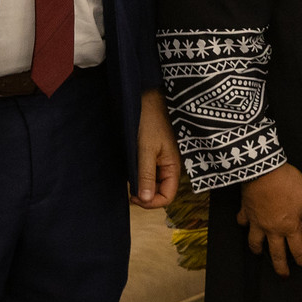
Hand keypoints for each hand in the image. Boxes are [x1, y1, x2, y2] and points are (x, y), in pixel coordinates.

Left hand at [133, 88, 180, 208]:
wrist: (148, 98)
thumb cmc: (150, 120)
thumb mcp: (146, 149)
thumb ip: (146, 175)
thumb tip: (145, 200)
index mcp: (173, 166)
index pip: (167, 196)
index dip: (151, 202)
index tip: (133, 196)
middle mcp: (170, 166)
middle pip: (160, 192)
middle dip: (145, 195)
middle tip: (128, 190)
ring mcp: (162, 160)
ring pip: (154, 183)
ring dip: (141, 185)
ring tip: (128, 179)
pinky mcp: (154, 154)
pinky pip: (149, 172)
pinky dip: (140, 175)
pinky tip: (131, 169)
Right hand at [238, 163, 301, 276]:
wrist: (263, 170)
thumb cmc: (288, 181)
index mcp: (290, 226)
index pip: (298, 249)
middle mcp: (272, 229)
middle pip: (276, 254)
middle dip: (281, 267)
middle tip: (284, 275)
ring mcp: (257, 222)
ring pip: (255, 243)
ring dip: (258, 250)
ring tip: (260, 254)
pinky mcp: (246, 212)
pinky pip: (243, 223)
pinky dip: (244, 225)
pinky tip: (246, 225)